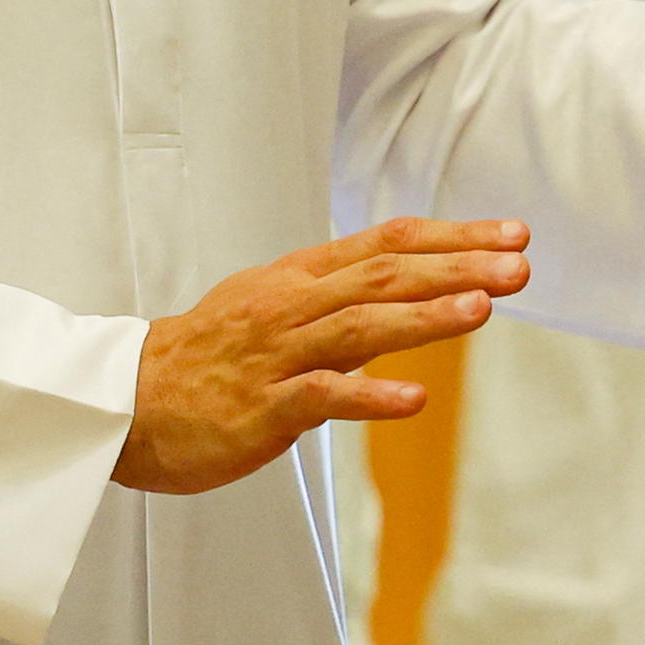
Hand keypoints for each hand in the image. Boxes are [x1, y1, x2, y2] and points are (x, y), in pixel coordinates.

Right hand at [115, 220, 529, 496]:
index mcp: (298, 277)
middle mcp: (291, 306)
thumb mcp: (273, 307)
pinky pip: (320, 397)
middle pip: (383, 276)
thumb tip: (409, 290)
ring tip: (482, 309)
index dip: (452, 236)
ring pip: (357, 327)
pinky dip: (369, 396)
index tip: (511, 236)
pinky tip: (414, 399)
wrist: (125, 403)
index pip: (386, 243)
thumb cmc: (206, 358)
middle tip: (519, 267)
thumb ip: (340, 298)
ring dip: (423, 317)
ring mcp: (276, 355)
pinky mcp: (261, 408)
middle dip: (455, 267)